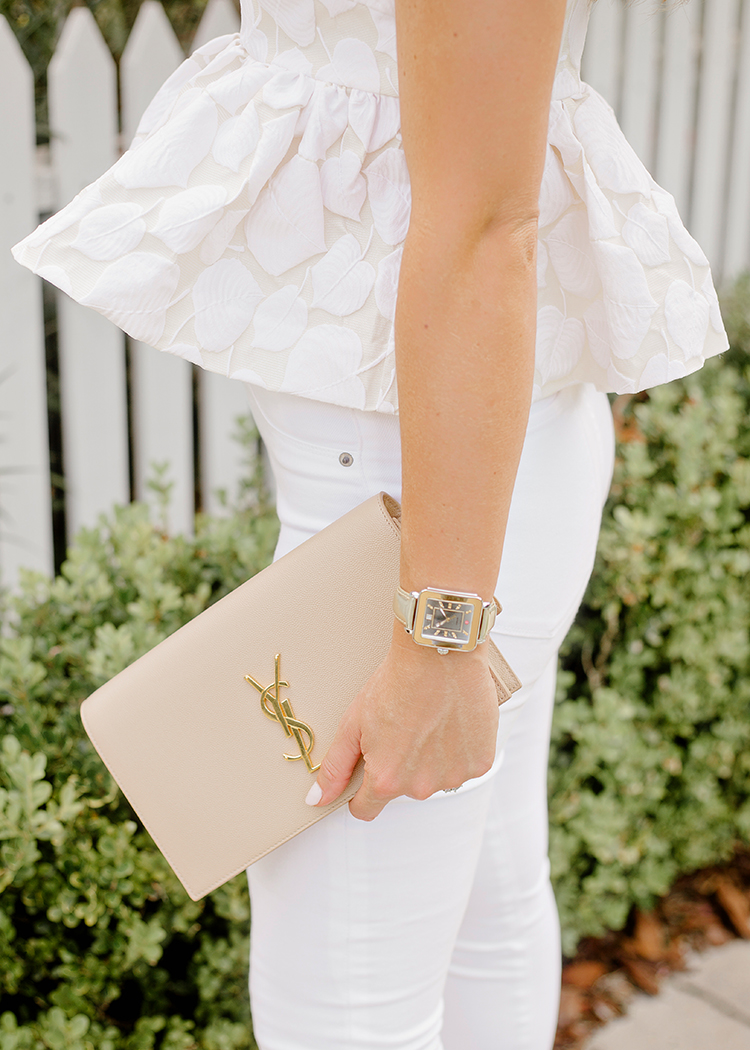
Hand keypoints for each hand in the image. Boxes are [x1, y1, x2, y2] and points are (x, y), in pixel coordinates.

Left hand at [307, 626, 499, 820]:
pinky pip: (464, 764)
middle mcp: (420, 787)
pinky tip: (451, 721)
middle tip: (403, 726)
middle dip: (400, 764)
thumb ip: (336, 767)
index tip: (368, 772)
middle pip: (404, 788)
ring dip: (432, 757)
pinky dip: (458, 748)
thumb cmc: (397, 683)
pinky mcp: (480, 762)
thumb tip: (317, 799)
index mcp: (386, 780)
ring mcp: (453, 776)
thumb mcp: (354, 723)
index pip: (367, 808)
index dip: (362, 792)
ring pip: (436, 777)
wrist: (439, 655)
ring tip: (429, 719)